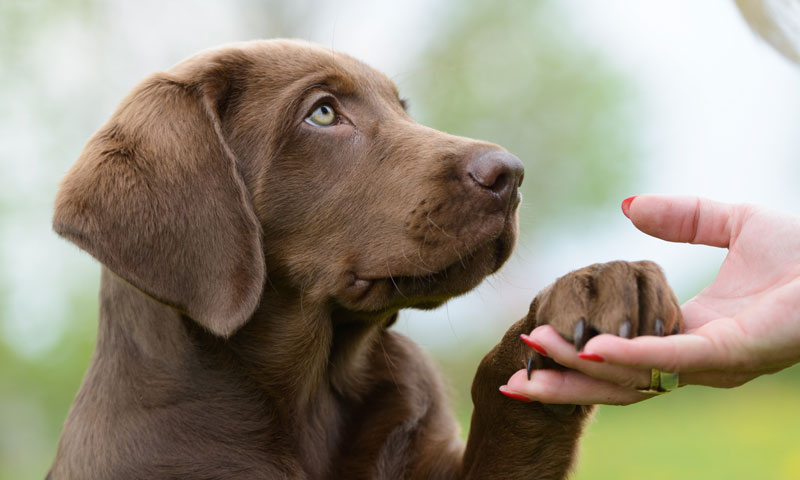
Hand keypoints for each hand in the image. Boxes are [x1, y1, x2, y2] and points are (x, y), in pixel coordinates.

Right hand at [504, 195, 799, 404]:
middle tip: (512, 385)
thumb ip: (682, 216)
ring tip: (534, 355)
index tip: (531, 342)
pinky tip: (589, 348)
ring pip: (633, 376)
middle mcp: (692, 359)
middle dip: (563, 383)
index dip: (574, 353)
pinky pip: (669, 359)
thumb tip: (629, 206)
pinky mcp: (728, 353)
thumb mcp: (732, 222)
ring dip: (580, 370)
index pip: (619, 353)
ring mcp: (709, 361)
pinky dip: (627, 355)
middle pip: (615, 380)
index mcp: (689, 333)